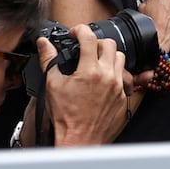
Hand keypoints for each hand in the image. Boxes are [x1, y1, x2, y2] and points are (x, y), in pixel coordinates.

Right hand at [41, 27, 127, 146]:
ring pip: (120, 57)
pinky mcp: (123, 94)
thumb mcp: (52, 85)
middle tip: (85, 48)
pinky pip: (125, 76)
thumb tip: (44, 44)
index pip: (89, 38)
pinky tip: (104, 77)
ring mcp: (118, 85)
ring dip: (108, 56)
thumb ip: (49, 60)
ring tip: (95, 62)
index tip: (75, 32)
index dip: (80, 30)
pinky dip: (115, 72)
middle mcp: (107, 75)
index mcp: (89, 71)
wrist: (80, 138)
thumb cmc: (65, 116)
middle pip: (109, 44)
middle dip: (95, 42)